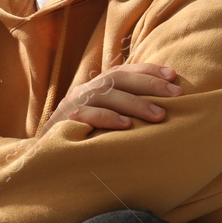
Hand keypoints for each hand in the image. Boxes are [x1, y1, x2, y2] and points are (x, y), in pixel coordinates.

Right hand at [41, 62, 181, 134]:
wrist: (45, 152)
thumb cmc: (83, 136)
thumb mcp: (103, 118)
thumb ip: (123, 110)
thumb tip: (162, 110)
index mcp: (97, 86)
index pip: (125, 71)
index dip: (149, 70)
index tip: (173, 75)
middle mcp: (86, 89)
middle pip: (119, 78)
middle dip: (150, 84)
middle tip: (176, 95)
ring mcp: (75, 103)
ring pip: (107, 94)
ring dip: (136, 103)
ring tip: (159, 116)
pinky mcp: (65, 119)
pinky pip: (88, 115)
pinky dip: (108, 118)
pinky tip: (127, 126)